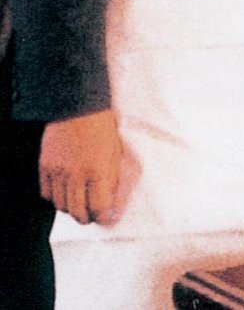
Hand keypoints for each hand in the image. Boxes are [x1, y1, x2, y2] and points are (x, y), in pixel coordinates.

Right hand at [39, 109, 123, 224]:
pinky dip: (56, 198)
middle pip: (78, 212)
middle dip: (88, 218)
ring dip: (72, 209)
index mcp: (98, 170)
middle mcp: (76, 174)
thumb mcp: (116, 152)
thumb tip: (112, 201)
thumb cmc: (102, 125)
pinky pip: (47, 193)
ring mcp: (58, 171)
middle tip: (94, 216)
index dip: (104, 217)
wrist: (78, 106)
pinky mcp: (45, 166)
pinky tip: (65, 194)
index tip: (108, 219)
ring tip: (80, 205)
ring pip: (61, 206)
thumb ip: (113, 179)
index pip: (99, 208)